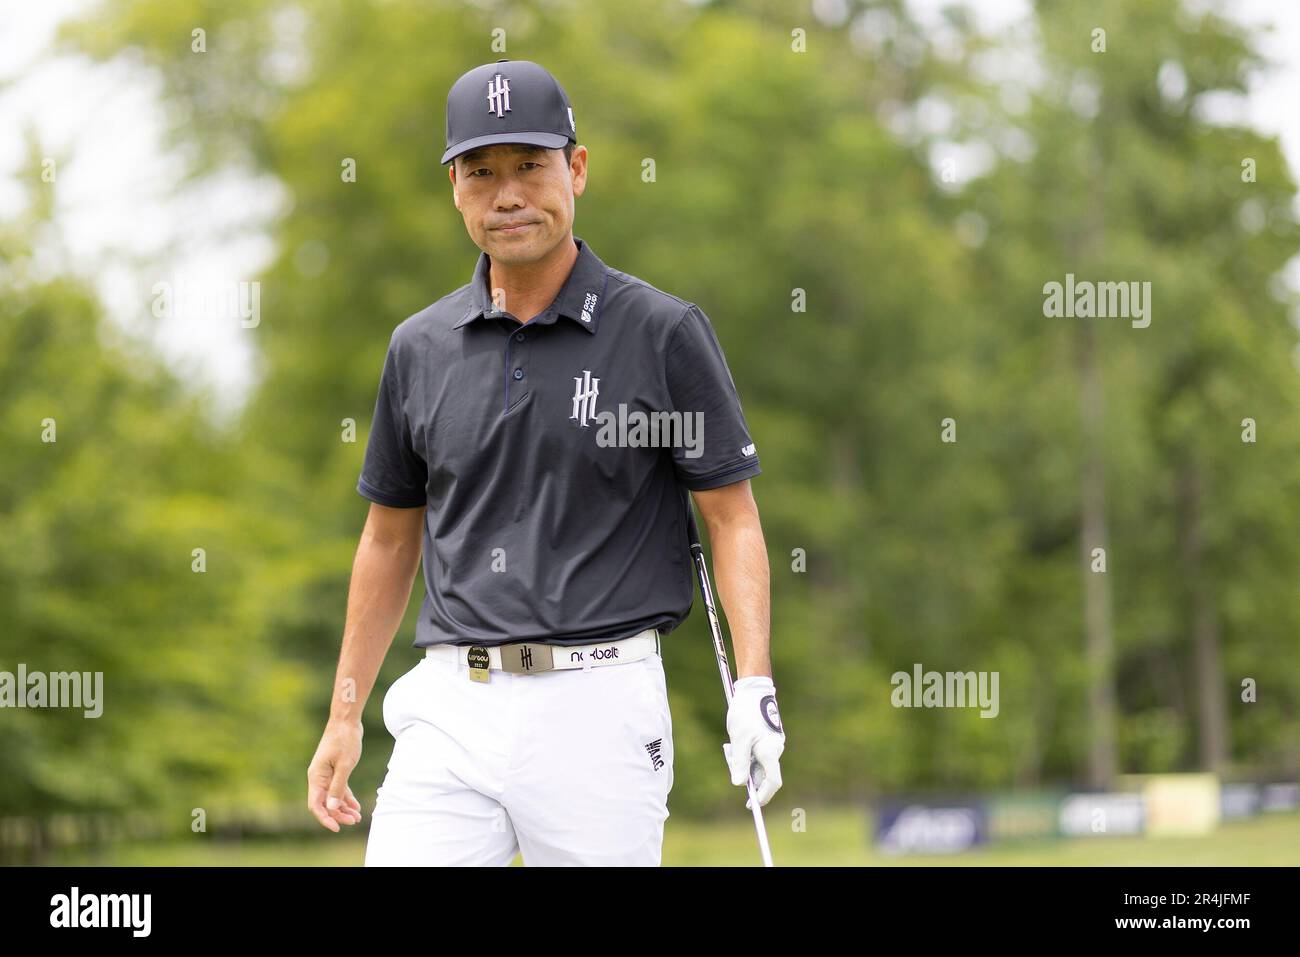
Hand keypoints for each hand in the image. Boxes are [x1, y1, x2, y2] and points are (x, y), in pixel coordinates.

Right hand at [307, 719, 364, 831]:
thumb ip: (338, 787)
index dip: (325, 818)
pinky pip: (339, 789)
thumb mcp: (344, 765)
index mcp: (316, 777)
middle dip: (338, 814)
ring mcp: (327, 774)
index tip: (337, 827)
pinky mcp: (335, 770)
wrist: (346, 721)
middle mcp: (319, 778)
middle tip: (354, 821)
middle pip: (325, 803)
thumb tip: (332, 808)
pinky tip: (356, 807)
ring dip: (344, 808)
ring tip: (357, 817)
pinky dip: (347, 798)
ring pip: (333, 797)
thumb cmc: (344, 740)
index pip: (316, 805)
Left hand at [724, 675, 785, 807]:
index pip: (772, 782)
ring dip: (742, 760)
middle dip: (744, 772)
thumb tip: (738, 783)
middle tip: (728, 755)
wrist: (753, 690)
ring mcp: (771, 744)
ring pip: (756, 762)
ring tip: (730, 743)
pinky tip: (735, 740)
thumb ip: (739, 762)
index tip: (751, 804)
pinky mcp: (766, 738)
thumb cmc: (746, 712)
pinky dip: (744, 752)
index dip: (763, 795)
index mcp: (770, 752)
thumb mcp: (739, 738)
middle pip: (761, 773)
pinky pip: (756, 753)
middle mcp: (774, 750)